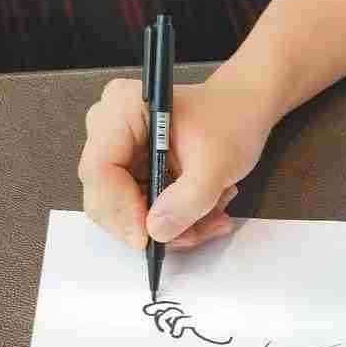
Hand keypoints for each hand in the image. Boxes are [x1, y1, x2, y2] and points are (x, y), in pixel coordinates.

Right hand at [78, 72, 274, 250]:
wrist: (244, 108)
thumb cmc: (231, 120)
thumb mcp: (217, 164)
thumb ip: (187, 200)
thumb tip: (156, 232)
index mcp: (122, 110)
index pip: (101, 169)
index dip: (120, 209)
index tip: (148, 238)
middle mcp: (109, 128)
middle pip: (105, 196)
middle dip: (148, 224)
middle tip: (190, 233)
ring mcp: (118, 150)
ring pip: (123, 210)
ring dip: (168, 225)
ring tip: (211, 216)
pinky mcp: (130, 169)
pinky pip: (138, 208)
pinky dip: (172, 218)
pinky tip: (204, 212)